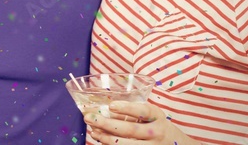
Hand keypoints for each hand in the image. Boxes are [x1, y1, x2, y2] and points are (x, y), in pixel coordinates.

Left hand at [85, 101, 199, 144]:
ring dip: (106, 138)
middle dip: (107, 124)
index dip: (127, 108)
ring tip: (93, 131)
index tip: (111, 105)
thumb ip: (134, 113)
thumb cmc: (158, 127)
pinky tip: (102, 141)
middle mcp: (156, 132)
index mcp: (157, 117)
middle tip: (89, 118)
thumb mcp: (152, 117)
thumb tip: (105, 110)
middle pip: (130, 130)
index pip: (143, 111)